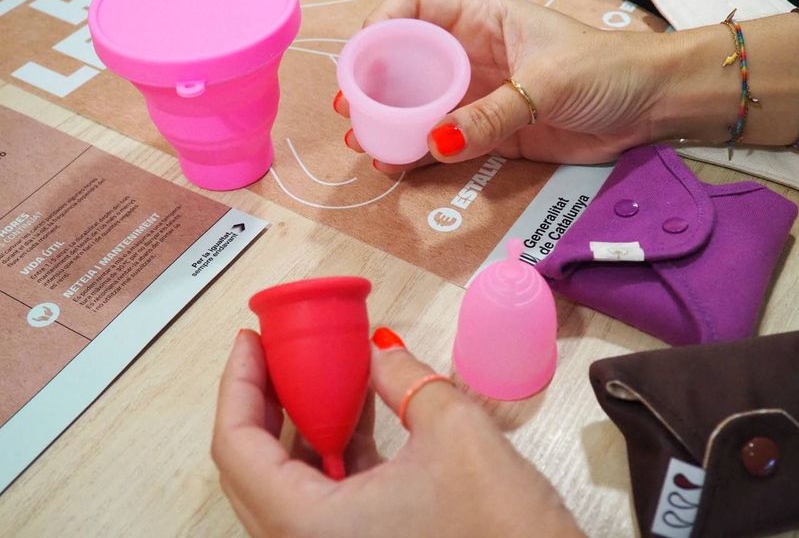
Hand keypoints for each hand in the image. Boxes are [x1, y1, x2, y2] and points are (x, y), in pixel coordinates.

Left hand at [212, 329, 582, 537]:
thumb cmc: (501, 526)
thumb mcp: (455, 431)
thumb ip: (406, 378)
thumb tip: (379, 345)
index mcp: (309, 527)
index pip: (237, 448)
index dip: (237, 385)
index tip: (249, 339)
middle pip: (251, 467)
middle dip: (259, 401)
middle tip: (273, 349)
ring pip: (286, 483)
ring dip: (295, 423)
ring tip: (312, 369)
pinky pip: (323, 497)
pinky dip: (330, 451)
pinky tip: (355, 408)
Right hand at [334, 0, 665, 171]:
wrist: (650, 107)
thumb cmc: (605, 69)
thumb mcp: (548, 82)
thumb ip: (493, 113)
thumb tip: (437, 142)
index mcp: (482, 20)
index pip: (417, 9)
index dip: (383, 24)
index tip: (362, 56)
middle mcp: (471, 56)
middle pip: (408, 62)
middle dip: (375, 83)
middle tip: (352, 111)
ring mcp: (479, 97)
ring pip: (421, 107)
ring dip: (390, 123)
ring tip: (363, 142)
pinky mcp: (491, 135)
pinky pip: (447, 143)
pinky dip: (420, 154)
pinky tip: (396, 164)